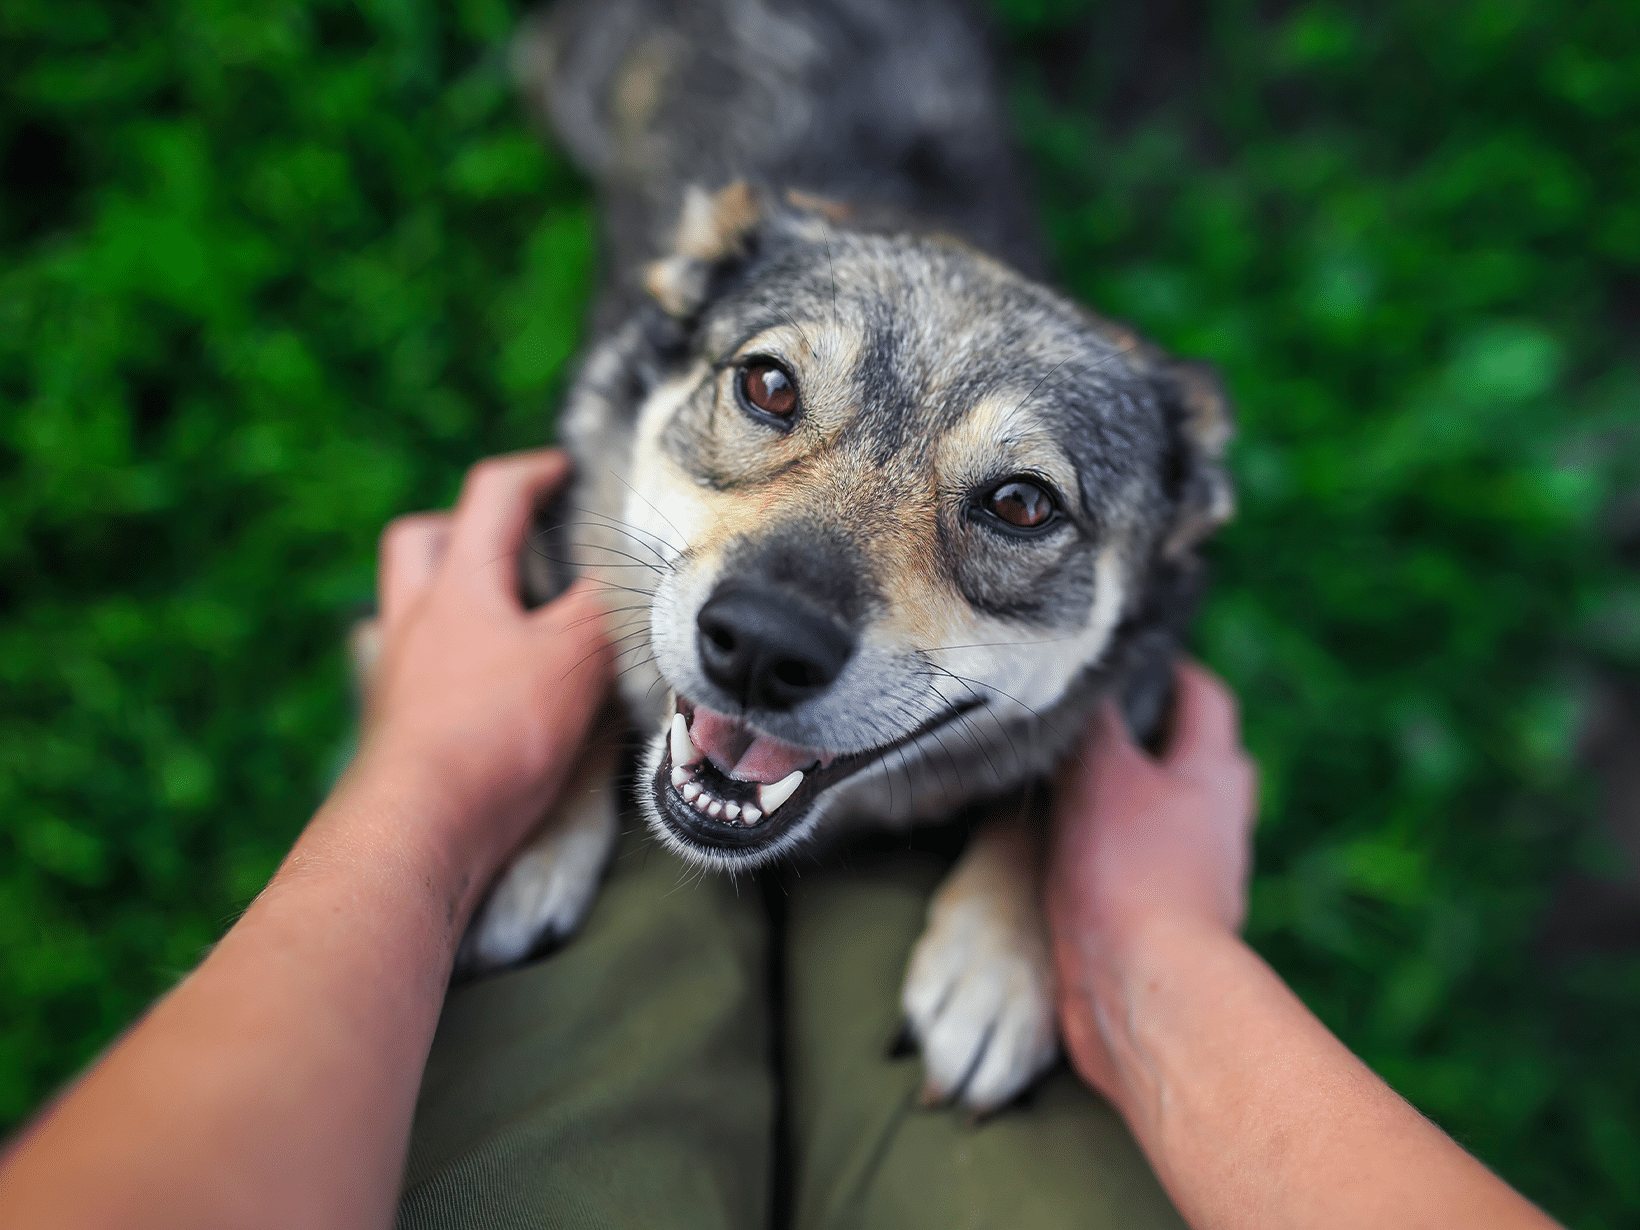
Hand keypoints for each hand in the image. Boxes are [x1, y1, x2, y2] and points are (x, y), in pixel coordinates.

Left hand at [346, 450, 612, 888]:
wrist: (420, 828)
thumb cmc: (495, 732)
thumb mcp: (573, 658)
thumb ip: (604, 607)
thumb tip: (631, 568)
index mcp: (458, 582)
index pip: (492, 496)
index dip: (534, 471)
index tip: (568, 470)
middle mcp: (416, 618)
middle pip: (420, 541)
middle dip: (462, 526)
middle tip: (512, 540)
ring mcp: (398, 673)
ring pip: (411, 607)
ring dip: (451, 596)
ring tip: (505, 615)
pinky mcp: (398, 726)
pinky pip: (418, 669)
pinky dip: (452, 663)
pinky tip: (487, 688)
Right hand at [1045, 661, 1257, 1096]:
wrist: (1143, 994)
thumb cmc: (1129, 872)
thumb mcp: (1099, 772)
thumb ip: (1090, 722)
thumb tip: (1076, 674)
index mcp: (1214, 774)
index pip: (1205, 699)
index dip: (1172, 671)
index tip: (1130, 657)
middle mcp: (1219, 824)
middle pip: (1196, 760)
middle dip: (1152, 738)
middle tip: (1094, 722)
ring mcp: (1196, 880)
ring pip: (1165, 820)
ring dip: (1126, 802)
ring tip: (1064, 787)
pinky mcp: (1165, 928)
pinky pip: (1138, 872)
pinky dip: (1108, 856)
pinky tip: (1064, 856)